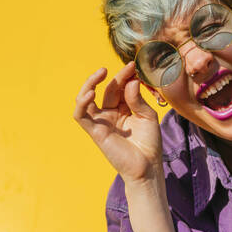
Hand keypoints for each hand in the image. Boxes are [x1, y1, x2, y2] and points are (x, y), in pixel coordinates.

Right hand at [73, 62, 162, 183]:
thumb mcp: (148, 116)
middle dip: (117, 77)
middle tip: (127, 67)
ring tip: (101, 72)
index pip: (121, 88)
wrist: (147, 166)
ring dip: (90, 83)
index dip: (125, 76)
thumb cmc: (149, 143)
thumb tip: (130, 81)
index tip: (134, 65)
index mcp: (124, 109)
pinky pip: (81, 116)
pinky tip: (90, 93)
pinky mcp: (95, 131)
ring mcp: (101, 122)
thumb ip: (137, 99)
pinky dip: (82, 103)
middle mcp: (111, 114)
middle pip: (108, 90)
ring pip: (86, 99)